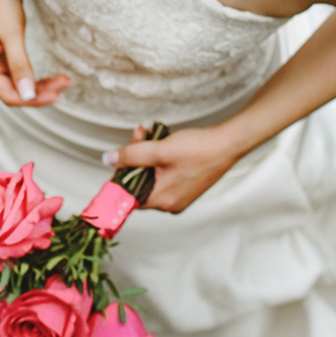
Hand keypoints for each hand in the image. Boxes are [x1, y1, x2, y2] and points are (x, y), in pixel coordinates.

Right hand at [0, 0, 70, 107]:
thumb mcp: (12, 33)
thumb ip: (20, 65)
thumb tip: (28, 95)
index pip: (9, 96)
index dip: (33, 99)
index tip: (58, 94)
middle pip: (15, 93)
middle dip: (40, 92)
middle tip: (66, 84)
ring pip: (20, 84)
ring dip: (41, 86)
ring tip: (64, 81)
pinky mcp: (3, 54)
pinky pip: (20, 73)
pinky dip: (36, 77)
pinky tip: (52, 77)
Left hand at [102, 124, 242, 213]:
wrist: (227, 144)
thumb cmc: (198, 150)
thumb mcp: (158, 150)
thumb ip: (130, 156)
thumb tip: (108, 159)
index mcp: (162, 201)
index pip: (129, 195)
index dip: (120, 174)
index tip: (119, 157)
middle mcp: (170, 204)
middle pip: (139, 182)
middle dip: (135, 157)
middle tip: (138, 135)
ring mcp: (179, 195)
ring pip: (151, 175)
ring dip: (146, 153)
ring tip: (150, 133)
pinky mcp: (186, 185)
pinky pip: (164, 174)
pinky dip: (159, 158)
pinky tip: (160, 140)